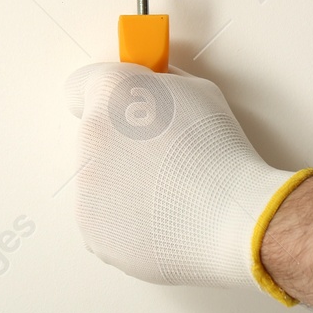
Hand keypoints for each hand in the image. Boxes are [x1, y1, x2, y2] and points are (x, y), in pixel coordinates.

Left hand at [64, 62, 312, 297]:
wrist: (232, 218)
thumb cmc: (222, 155)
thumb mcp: (198, 91)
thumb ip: (159, 84)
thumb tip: (151, 87)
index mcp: (112, 93)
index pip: (80, 86)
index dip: (103, 98)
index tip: (116, 109)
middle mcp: (90, 134)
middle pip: (93, 137)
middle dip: (120, 146)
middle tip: (160, 161)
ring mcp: (86, 185)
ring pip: (98, 181)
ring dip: (122, 185)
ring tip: (168, 194)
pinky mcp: (90, 227)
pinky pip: (102, 219)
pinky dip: (124, 221)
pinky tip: (159, 219)